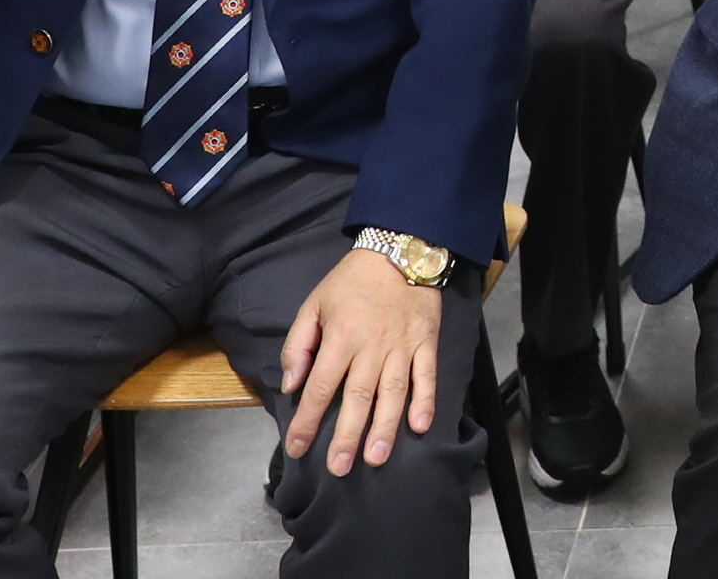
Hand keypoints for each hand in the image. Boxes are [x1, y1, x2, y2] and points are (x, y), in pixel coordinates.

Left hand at [279, 249, 444, 476]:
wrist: (400, 250)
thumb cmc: (352, 281)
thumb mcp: (314, 305)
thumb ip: (299, 345)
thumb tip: (291, 385)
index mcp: (341, 337)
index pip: (320, 386)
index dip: (306, 419)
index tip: (296, 448)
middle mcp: (372, 346)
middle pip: (358, 397)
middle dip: (347, 435)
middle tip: (339, 468)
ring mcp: (403, 346)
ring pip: (393, 392)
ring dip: (385, 427)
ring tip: (376, 458)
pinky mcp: (426, 342)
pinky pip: (426, 375)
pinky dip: (425, 401)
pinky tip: (420, 426)